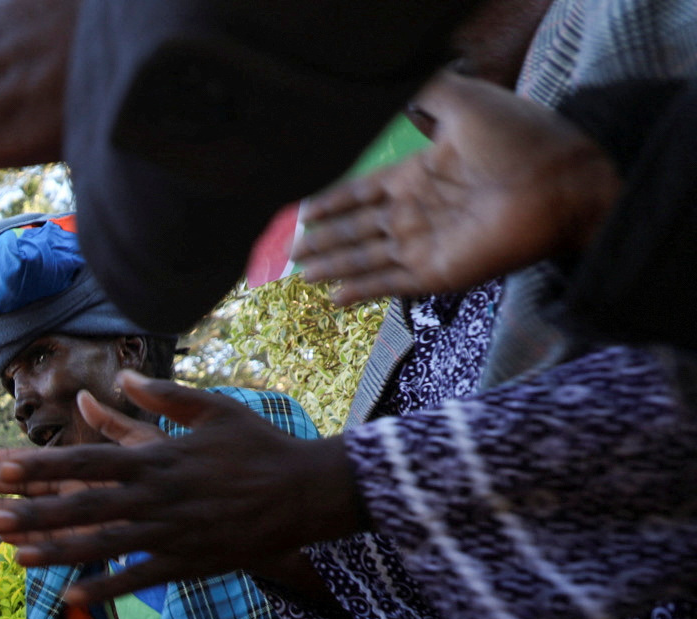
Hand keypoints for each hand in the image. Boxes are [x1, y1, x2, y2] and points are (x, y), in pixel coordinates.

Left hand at [0, 374, 362, 606]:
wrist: (307, 493)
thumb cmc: (258, 447)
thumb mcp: (214, 409)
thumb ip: (162, 397)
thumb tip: (121, 378)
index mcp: (158, 459)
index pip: (87, 461)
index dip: (42, 466)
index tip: (2, 466)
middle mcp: (157, 497)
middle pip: (83, 506)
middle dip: (33, 511)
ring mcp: (170, 533)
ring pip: (103, 546)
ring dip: (55, 552)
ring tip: (14, 557)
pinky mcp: (187, 563)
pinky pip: (138, 578)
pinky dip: (105, 588)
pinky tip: (70, 597)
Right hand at [295, 71, 621, 303]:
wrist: (561, 182)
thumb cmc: (520, 138)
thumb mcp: (465, 103)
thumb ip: (426, 94)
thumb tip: (389, 86)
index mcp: (418, 175)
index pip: (362, 193)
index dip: (331, 203)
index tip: (300, 212)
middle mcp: (417, 213)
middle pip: (356, 230)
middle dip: (323, 241)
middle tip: (290, 252)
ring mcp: (426, 245)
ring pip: (365, 258)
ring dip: (333, 267)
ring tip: (301, 274)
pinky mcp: (438, 273)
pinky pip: (390, 284)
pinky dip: (362, 291)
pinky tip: (335, 299)